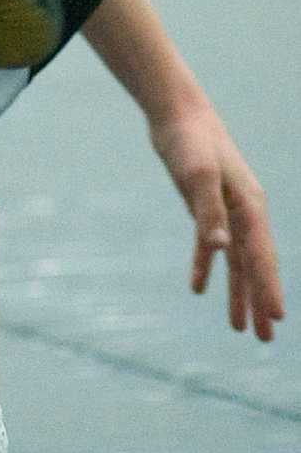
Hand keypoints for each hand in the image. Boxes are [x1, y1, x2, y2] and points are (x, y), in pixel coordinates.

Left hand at [149, 98, 282, 340]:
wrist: (176, 114)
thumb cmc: (191, 141)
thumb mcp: (197, 175)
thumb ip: (209, 211)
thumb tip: (221, 249)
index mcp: (250, 207)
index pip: (262, 257)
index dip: (268, 289)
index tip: (276, 318)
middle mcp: (244, 212)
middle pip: (255, 265)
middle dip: (260, 301)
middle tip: (265, 338)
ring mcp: (226, 210)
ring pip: (235, 261)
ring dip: (236, 293)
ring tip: (239, 327)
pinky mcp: (204, 206)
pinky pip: (208, 244)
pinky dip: (205, 265)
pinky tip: (198, 289)